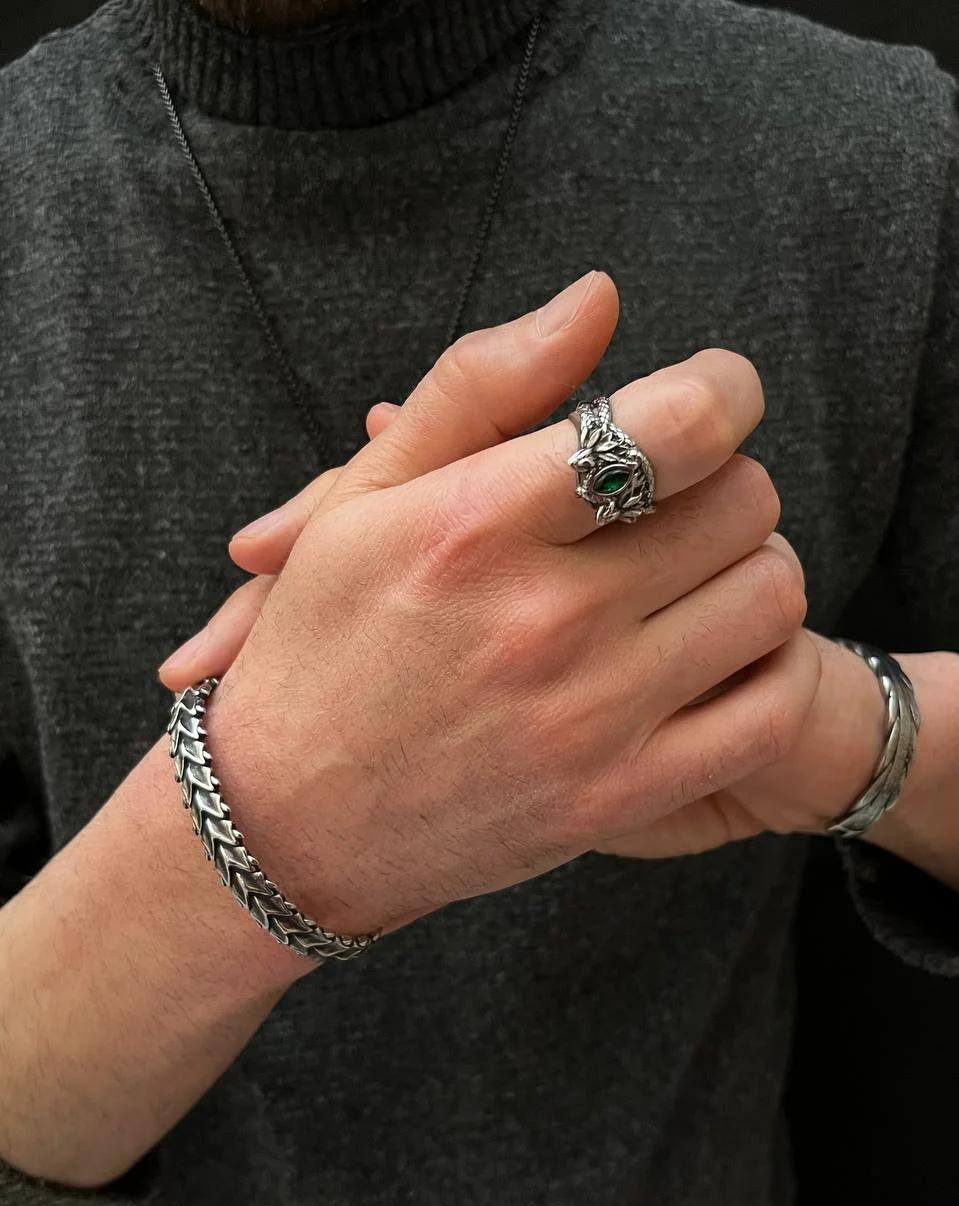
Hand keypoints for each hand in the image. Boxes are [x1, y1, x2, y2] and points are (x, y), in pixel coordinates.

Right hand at [160, 272, 812, 938]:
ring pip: (771, 595)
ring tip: (692, 574)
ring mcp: (592, 717)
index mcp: (479, 525)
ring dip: (750, 566)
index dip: (724, 389)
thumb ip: (481, 384)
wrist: (292, 822)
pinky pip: (769, 709)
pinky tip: (714, 654)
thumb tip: (598, 296)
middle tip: (677, 496)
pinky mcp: (620, 796)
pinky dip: (768, 666)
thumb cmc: (322, 645)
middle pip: (743, 499)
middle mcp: (545, 619)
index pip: (681, 424)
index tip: (711, 396)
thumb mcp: (365, 499)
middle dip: (722, 479)